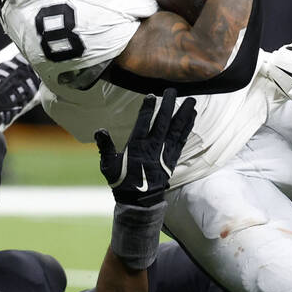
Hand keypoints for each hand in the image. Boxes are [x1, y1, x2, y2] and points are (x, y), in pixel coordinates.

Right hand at [95, 88, 196, 206]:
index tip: (152, 96)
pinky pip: (182, 139)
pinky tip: (192, 116)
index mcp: (136, 147)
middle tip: (173, 90)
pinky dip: (187, 127)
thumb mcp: (108, 165)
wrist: (139, 201)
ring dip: (184, 114)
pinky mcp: (172, 158)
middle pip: (162, 122)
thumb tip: (100, 131)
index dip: (147, 110)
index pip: (142, 124)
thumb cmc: (121, 181)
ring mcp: (165, 152)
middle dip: (168, 105)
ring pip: (176, 129)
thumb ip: (105, 147)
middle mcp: (153, 148)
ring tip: (192, 100)